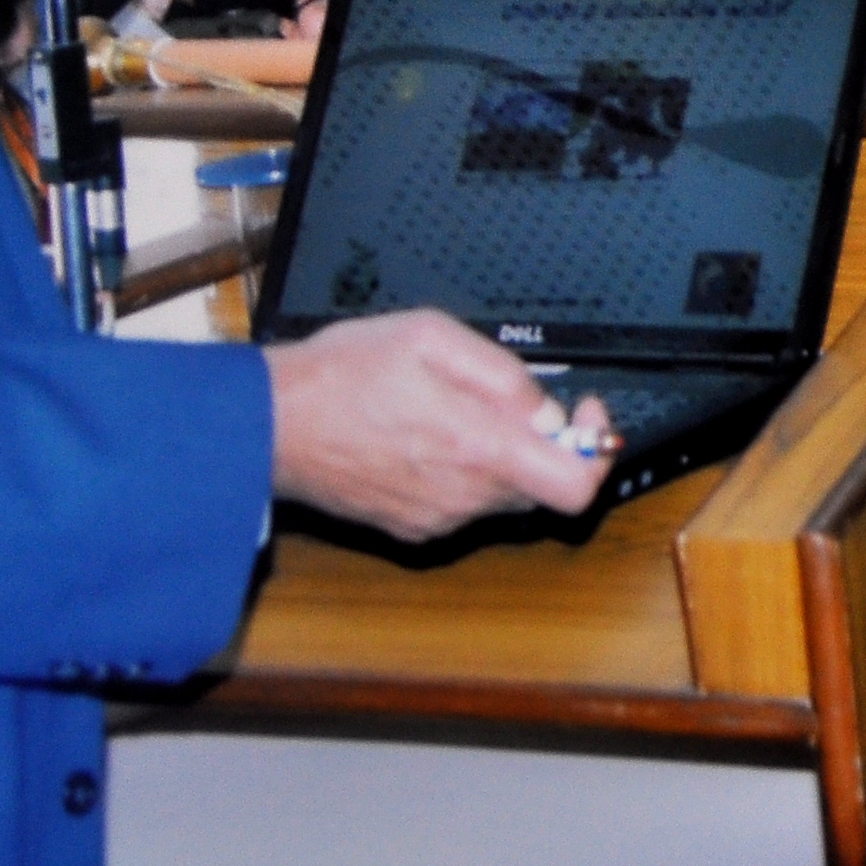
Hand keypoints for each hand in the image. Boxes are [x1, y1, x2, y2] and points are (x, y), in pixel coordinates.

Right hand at [265, 309, 614, 539]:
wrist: (269, 425)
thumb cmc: (341, 376)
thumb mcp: (432, 338)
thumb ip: (503, 375)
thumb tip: (544, 409)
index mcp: (479, 451)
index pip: (577, 488)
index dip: (596, 451)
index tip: (584, 415)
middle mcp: (463, 497)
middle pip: (541, 484)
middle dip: (540, 441)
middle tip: (508, 398)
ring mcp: (436, 519)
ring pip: (501, 493)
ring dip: (496, 454)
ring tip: (450, 409)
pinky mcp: (411, 528)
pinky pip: (461, 503)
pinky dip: (461, 471)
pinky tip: (422, 435)